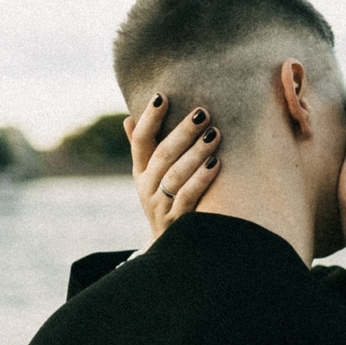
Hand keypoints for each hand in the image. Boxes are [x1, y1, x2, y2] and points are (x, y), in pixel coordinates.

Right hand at [126, 93, 221, 238]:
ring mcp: (160, 205)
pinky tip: (216, 163)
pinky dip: (202, 179)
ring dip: (196, 153)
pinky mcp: (178, 221)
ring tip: (215, 134)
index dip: (149, 118)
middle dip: (183, 132)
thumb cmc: (164, 201)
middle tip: (203, 112)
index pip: (140, 141)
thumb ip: (143, 149)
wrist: (168, 248)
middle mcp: (147, 187)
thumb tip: (129, 119)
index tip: (162, 96)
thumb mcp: (151, 178)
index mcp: (141, 172)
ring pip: (176, 175)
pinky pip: (189, 197)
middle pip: (162, 155)